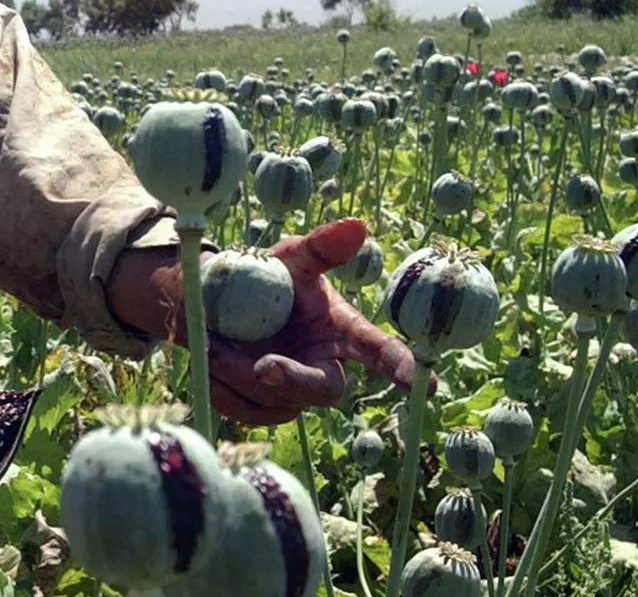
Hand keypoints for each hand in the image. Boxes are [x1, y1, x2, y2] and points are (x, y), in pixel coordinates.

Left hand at [209, 218, 420, 423]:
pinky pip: (243, 410)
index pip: (379, 353)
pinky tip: (212, 356)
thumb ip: (321, 248)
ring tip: (215, 338)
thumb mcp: (289, 257)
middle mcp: (324, 368)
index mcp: (341, 331)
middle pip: (325, 390)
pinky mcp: (261, 411)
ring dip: (237, 371)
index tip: (426, 387)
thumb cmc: (264, 277)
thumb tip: (357, 226)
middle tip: (262, 365)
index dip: (403, 369)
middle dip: (293, 379)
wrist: (210, 304)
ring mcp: (294, 396)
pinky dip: (219, 383)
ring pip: (274, 401)